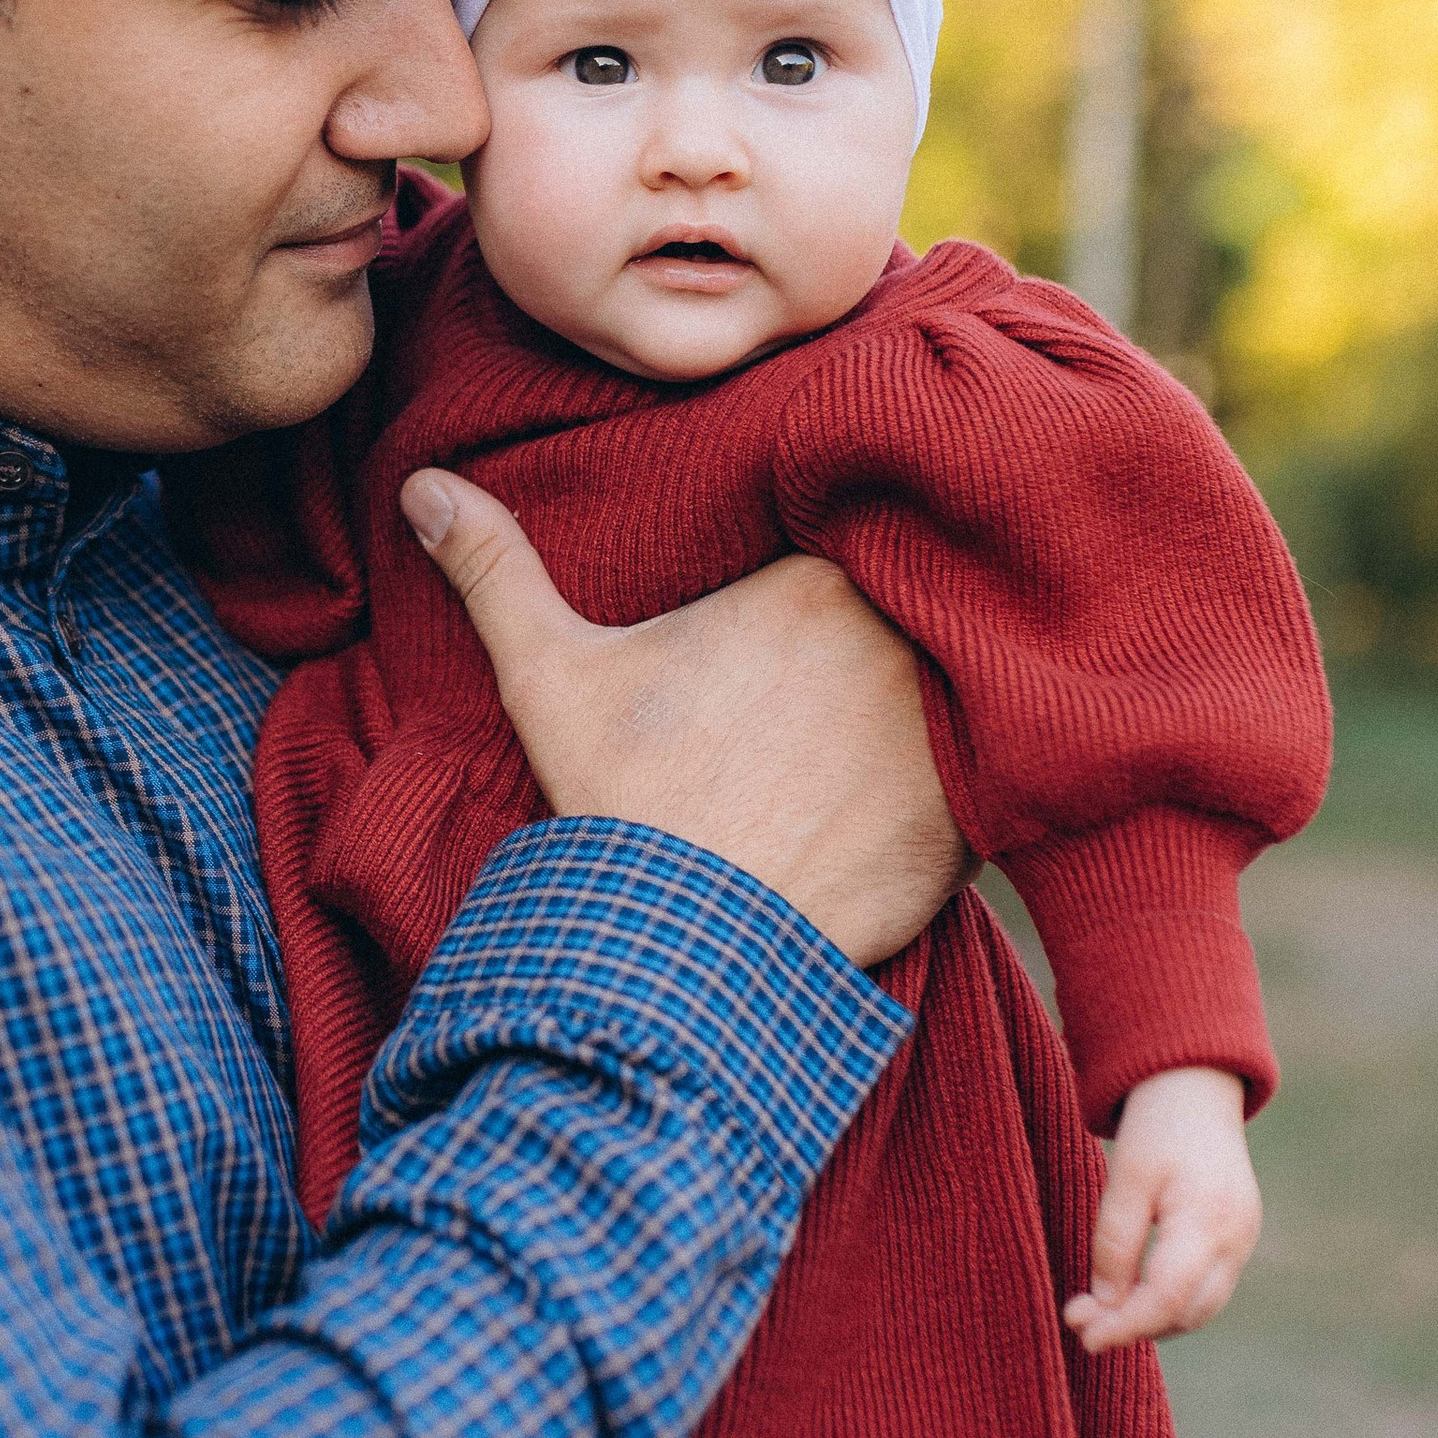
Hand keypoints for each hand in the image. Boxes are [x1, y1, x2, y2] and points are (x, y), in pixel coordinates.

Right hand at [398, 471, 966, 966]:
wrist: (687, 952)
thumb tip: (423, 486)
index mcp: (820, 577)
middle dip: (924, 618)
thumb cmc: (624, 804)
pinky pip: (1014, 773)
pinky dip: (991, 781)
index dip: (866, 552)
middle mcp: (908, 636)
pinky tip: (938, 800)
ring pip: (987, 679)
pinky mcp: (985, 814)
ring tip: (918, 729)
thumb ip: (498, 568)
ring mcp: (958, 725)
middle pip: (942, 597)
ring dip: (968, 693)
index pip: (877, 528)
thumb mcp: (550, 675)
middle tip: (874, 671)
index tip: (841, 593)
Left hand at [1063, 1064, 1260, 1353]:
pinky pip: (1204, 1288)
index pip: (1167, 1298)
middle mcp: (1236, 1239)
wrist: (1197, 1089)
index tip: (1084, 1336)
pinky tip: (1128, 1293)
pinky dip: (1167, 1301)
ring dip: (1150, 1319)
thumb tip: (1106, 1306)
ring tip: (1096, 1310)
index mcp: (1208, 1221)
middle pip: (1187, 1313)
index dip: (1125, 1326)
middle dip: (1134, 1327)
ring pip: (1198, 1307)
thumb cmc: (1158, 1126)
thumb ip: (1115, 1243)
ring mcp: (1242, 1241)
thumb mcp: (1126, 1178)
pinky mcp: (1237, 1238)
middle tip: (1078, 1319)